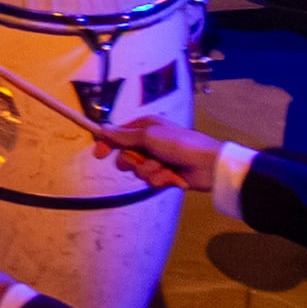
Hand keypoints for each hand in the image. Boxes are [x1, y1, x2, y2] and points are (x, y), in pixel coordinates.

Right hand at [91, 119, 230, 192]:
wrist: (207, 165)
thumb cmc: (179, 144)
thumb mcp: (149, 136)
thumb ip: (124, 136)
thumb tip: (102, 129)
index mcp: (145, 127)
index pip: (118, 135)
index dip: (107, 144)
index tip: (99, 155)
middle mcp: (149, 142)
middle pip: (125, 156)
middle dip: (132, 161)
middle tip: (141, 160)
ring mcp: (157, 160)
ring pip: (138, 170)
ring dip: (150, 171)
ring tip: (164, 168)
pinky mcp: (164, 175)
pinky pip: (151, 180)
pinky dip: (160, 179)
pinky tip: (172, 176)